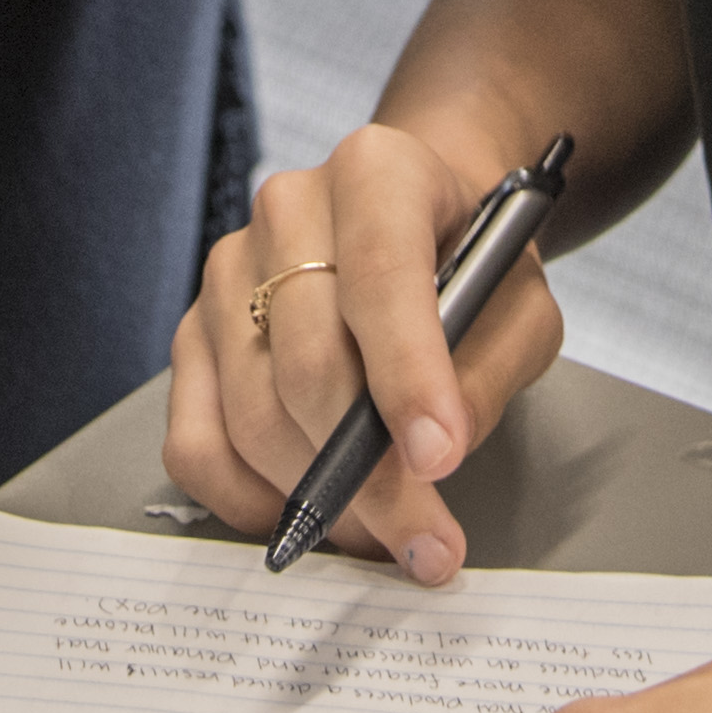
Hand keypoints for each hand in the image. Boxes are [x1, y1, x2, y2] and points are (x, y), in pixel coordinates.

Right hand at [162, 123, 562, 583]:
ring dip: (318, 497)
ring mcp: (226, 272)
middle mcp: (287, 210)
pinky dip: (246, 500)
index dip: (408, 376)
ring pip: (251, 414)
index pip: (380, 274)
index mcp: (376, 171)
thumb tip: (430, 456)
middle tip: (425, 541)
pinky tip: (305, 514)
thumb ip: (488, 369)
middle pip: (308, 363)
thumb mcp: (519, 302)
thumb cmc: (470, 260)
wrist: (418, 218)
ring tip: (383, 536)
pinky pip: (194, 441)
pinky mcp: (192, 333)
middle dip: (371, 475)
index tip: (439, 459)